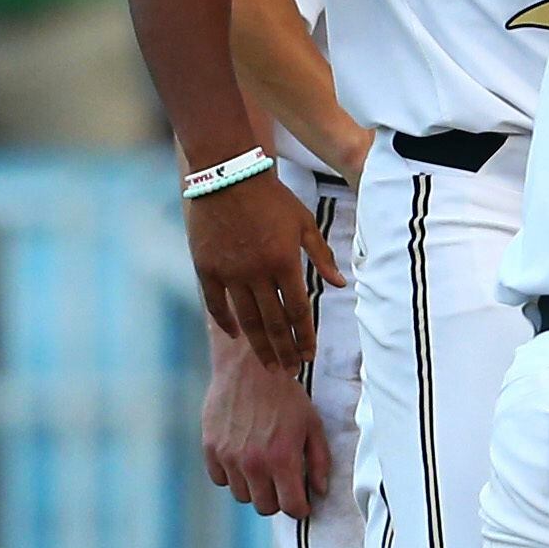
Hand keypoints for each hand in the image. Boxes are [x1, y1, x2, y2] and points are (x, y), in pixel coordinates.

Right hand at [189, 167, 344, 370]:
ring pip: (246, 319)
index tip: (309, 356)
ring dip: (258, 345)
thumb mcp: (305, 223)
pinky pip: (215, 303)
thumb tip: (342, 285)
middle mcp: (257, 272)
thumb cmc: (272, 199)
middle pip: (273, 322)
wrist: (227, 176)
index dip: (304, 336)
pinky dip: (225, 321)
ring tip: (269, 364)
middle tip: (290, 371)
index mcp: (285, 262)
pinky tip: (236, 336)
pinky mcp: (206, 267)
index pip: (298, 310)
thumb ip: (322, 256)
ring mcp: (229, 272)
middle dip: (284, 350)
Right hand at [201, 326, 331, 516]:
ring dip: (254, 488)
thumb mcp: (313, 426)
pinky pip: (220, 479)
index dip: (299, 508)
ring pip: (242, 496)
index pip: (290, 507)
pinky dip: (232, 475)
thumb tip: (319, 490)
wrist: (250, 368)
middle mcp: (253, 463)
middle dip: (277, 500)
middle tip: (283, 484)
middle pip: (264, 507)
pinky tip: (243, 458)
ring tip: (263, 467)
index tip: (301, 502)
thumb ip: (318, 462)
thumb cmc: (286, 396)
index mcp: (282, 459)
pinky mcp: (210, 448)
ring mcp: (228, 457)